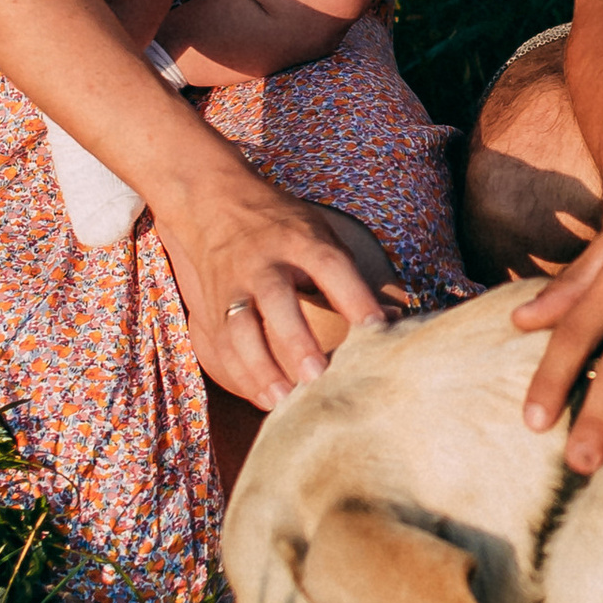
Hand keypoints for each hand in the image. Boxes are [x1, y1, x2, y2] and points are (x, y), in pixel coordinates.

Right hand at [157, 171, 390, 408]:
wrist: (212, 203)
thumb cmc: (282, 228)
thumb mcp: (319, 233)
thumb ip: (349, 275)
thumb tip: (392, 319)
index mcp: (299, 239)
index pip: (330, 266)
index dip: (354, 297)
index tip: (377, 330)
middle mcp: (263, 261)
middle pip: (277, 300)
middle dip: (296, 340)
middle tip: (319, 376)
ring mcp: (232, 284)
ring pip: (240, 328)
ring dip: (261, 367)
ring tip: (285, 400)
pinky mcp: (210, 304)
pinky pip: (221, 344)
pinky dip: (241, 375)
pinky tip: (265, 398)